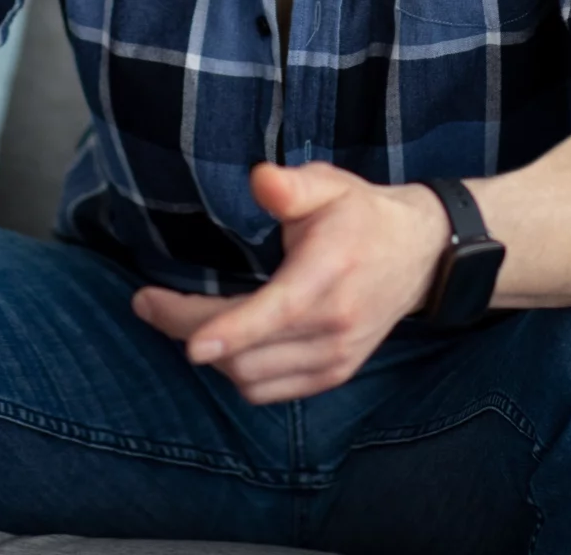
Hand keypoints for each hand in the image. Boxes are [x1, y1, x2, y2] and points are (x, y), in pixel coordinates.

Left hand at [129, 162, 448, 405]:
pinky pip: (268, 391)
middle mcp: (333, 325)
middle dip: (187, 330)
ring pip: (250, 378)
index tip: (189, 342)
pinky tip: (226, 343)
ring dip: (211, 354)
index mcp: (328, 274)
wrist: (419, 254)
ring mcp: (334, 358)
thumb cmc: (362, 215)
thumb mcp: (331, 185)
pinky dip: (238, 372)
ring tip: (184, 319)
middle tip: (150, 303)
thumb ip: (292, 186)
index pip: (274, 312)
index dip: (229, 330)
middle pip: (245, 353)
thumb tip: (260, 180)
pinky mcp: (333, 374)